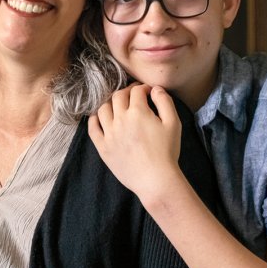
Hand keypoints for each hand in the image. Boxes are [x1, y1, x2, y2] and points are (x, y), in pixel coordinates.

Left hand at [88, 83, 182, 202]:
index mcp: (138, 112)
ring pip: (103, 109)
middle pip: (118, 96)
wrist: (155, 179)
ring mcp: (109, 133)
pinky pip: (93, 128)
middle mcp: (120, 119)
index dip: (142, 88)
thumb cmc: (167, 152)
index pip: (136, 91)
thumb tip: (155, 89)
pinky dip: (94, 119)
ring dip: (110, 103)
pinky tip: (99, 117)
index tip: (147, 91)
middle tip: (133, 96)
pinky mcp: (103, 147)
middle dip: (126, 92)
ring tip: (117, 106)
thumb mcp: (173, 123)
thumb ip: (165, 102)